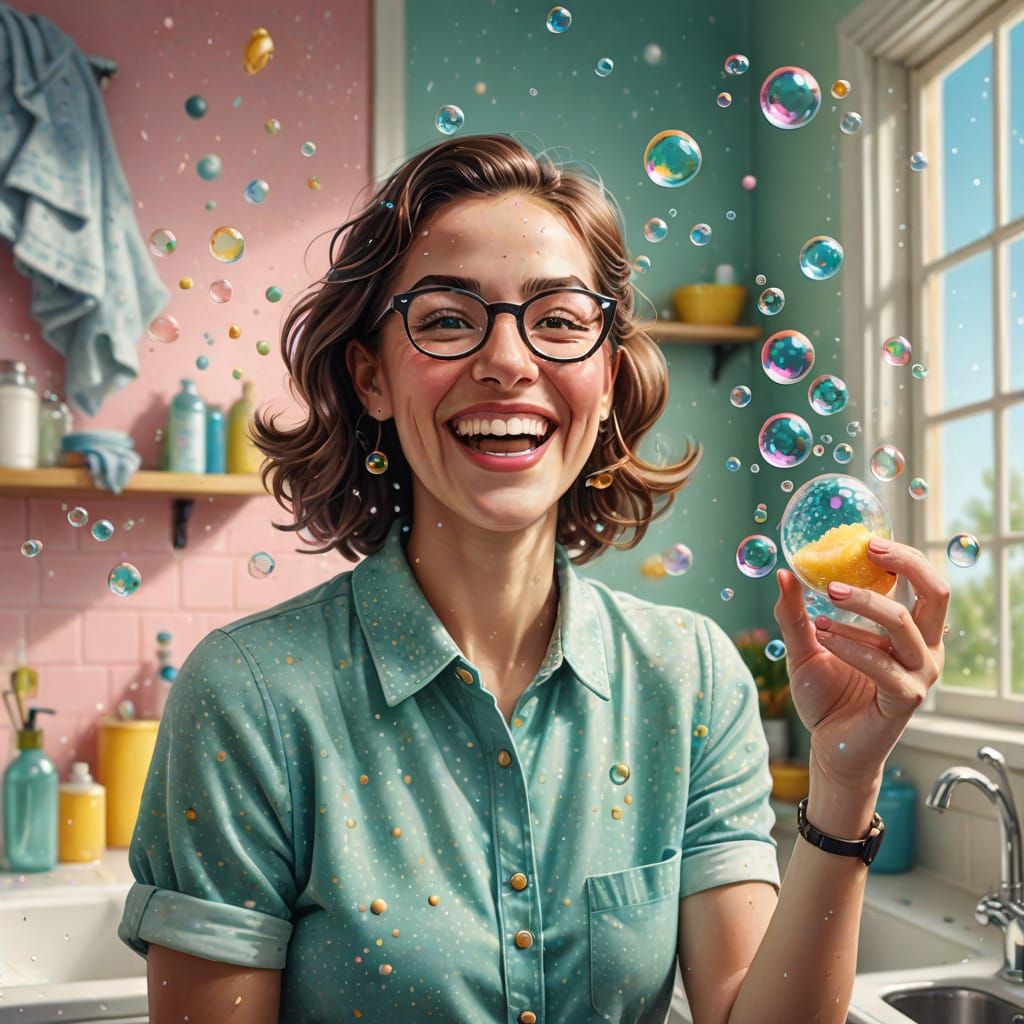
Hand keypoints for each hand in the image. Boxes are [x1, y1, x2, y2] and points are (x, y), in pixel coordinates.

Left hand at [773, 537, 948, 791]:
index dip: (902, 556)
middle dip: (905, 564)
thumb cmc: (824, 696)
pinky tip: (824, 637)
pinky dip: (850, 645)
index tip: (867, 541)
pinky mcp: (906, 697)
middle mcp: (923, 647)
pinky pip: (882, 662)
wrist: (829, 746)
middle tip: (867, 551)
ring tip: (823, 607)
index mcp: (907, 631)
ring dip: (861, 605)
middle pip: (936, 593)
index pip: (922, 582)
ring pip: (902, 622)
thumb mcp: (804, 647)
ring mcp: (919, 673)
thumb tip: (784, 572)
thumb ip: (795, 613)